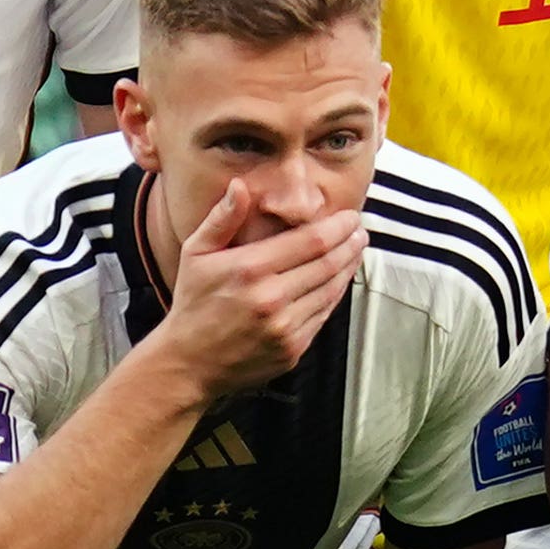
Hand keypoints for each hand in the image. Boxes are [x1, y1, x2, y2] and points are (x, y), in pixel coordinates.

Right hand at [149, 177, 363, 395]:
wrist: (188, 362)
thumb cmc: (192, 302)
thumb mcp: (195, 254)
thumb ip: (221, 219)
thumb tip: (240, 186)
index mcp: (249, 269)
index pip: (311, 242)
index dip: (338, 227)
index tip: (351, 217)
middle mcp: (271, 298)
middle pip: (328, 264)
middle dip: (350, 244)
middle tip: (360, 231)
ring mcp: (284, 327)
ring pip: (331, 291)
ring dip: (349, 268)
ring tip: (356, 250)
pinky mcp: (293, 349)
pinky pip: (323, 316)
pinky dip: (335, 295)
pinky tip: (339, 280)